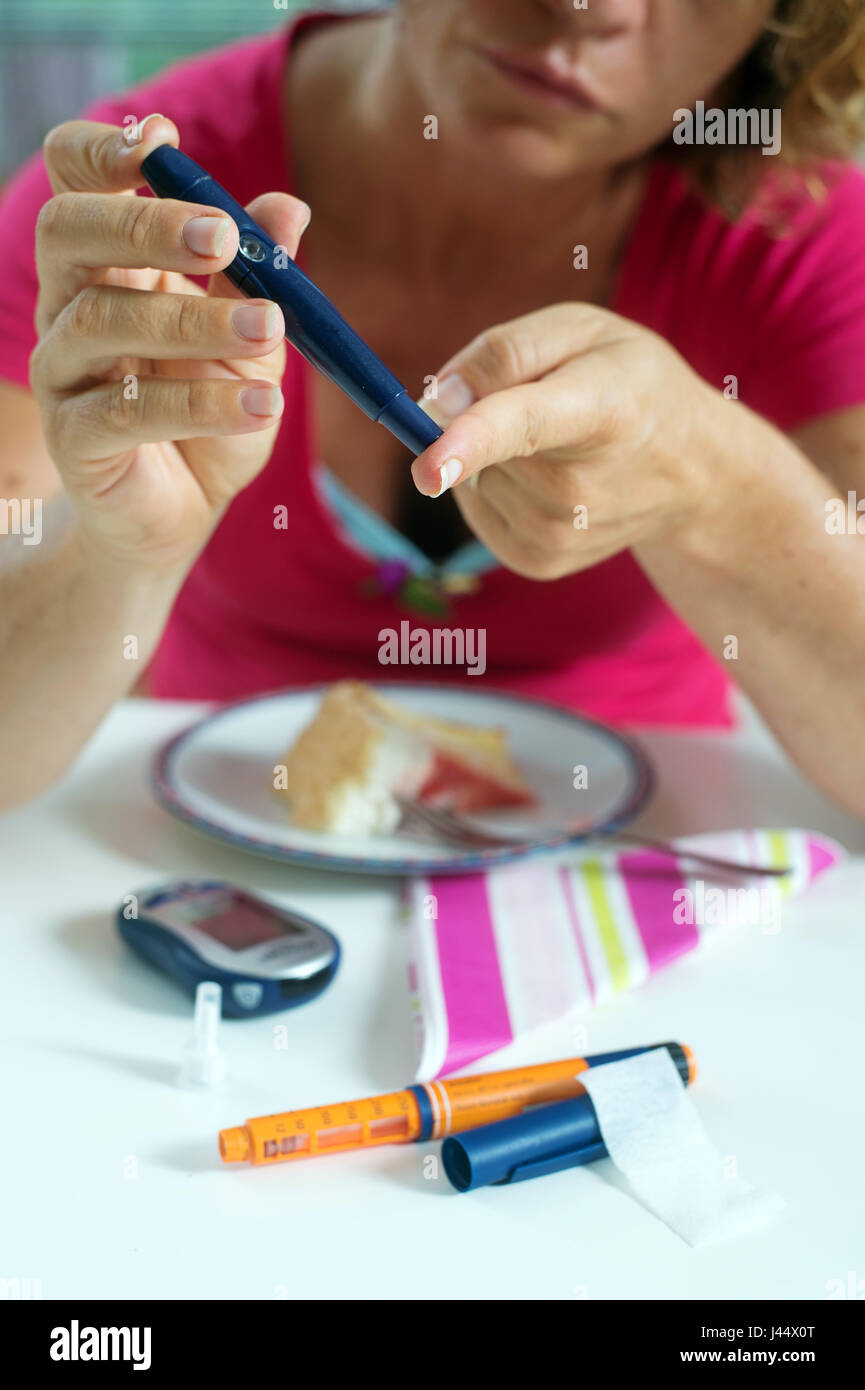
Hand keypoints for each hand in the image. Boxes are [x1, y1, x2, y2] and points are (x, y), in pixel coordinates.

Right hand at [29, 117, 309, 573]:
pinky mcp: (75, 438)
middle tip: (223, 236)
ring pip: (103, 320)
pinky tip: (262, 406)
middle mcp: (71, 304)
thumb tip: (289, 210)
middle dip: (145, 223)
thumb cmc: (210, 417)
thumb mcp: (250, 344)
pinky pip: (127, 411)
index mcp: (110, 263)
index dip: (102, 150)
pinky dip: (200, 405)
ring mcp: (63, 371)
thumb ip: (259, 280)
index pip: (73, 179)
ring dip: (194, 320)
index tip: (162, 141)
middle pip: (70, 231)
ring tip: (269, 329)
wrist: (180, 514)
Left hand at [412, 303, 721, 579]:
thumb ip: (504, 351)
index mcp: (601, 410)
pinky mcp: (538, 562)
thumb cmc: (630, 383)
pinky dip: (493, 486)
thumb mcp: (583, 332)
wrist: (692, 471)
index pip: (523, 427)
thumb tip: (435, 402)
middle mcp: (578, 488)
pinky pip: (475, 507)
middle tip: (554, 403)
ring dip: (494, 454)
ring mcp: (557, 534)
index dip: (466, 444)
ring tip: (562, 444)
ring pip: (471, 476)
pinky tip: (547, 477)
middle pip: (480, 444)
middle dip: (487, 413)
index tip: (426, 470)